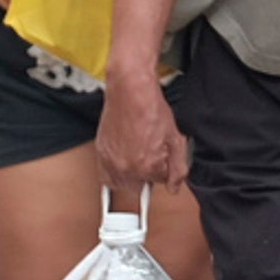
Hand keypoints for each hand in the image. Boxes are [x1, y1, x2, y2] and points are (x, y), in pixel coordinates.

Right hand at [96, 71, 188, 191]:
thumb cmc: (150, 109)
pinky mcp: (100, 153)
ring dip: (129, 177)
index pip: (160, 182)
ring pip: (120, 184)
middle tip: (150, 155)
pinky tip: (123, 159)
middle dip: (146, 175)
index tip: (162, 155)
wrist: (130, 91)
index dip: (163, 168)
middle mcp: (126, 168)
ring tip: (137, 158)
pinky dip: (114, 171)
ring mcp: (110, 162)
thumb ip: (178, 167)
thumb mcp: (175, 139)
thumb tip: (175, 187)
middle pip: (139, 187)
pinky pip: (105, 175)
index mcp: (147, 166)